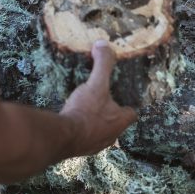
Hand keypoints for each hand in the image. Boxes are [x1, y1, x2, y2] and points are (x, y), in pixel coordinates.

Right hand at [59, 40, 136, 156]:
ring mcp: (95, 145)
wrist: (63, 137)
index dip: (127, 104)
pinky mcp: (80, 149)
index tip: (121, 96)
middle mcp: (111, 136)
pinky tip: (73, 121)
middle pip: (117, 124)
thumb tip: (103, 44)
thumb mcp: (96, 84)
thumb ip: (102, 64)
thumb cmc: (85, 111)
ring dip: (96, 123)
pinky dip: (82, 130)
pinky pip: (85, 139)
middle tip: (102, 101)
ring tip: (87, 110)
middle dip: (110, 114)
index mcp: (120, 122)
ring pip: (101, 132)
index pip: (131, 113)